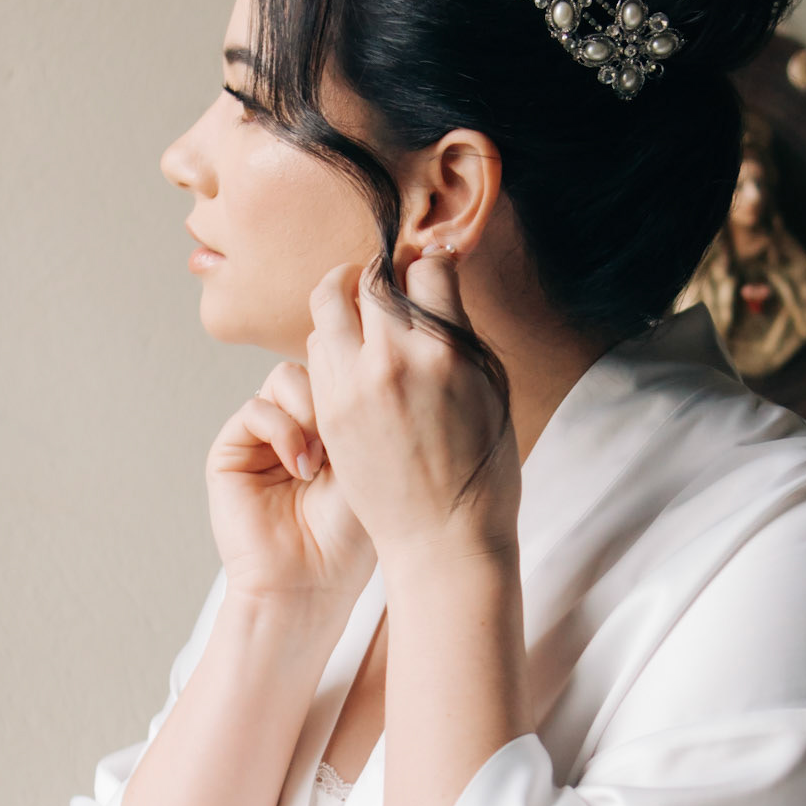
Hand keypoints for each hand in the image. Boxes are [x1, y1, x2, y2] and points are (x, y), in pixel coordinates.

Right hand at [205, 358, 376, 608]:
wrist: (313, 584)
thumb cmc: (353, 536)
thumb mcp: (374, 462)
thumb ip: (369, 408)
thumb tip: (370, 350)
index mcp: (334, 424)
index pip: (345, 366)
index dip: (361, 375)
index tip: (381, 406)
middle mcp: (298, 424)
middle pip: (317, 362)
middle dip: (338, 390)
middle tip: (354, 432)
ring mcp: (263, 437)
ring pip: (286, 378)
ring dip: (311, 411)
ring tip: (324, 459)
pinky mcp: (231, 451)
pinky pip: (255, 409)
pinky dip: (282, 430)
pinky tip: (302, 466)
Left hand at [304, 252, 521, 571]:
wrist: (443, 539)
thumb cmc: (482, 470)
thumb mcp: (490, 391)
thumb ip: (458, 337)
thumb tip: (438, 290)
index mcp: (444, 351)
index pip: (425, 269)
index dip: (428, 266)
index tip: (429, 273)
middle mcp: (392, 361)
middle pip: (365, 279)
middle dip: (375, 272)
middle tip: (383, 280)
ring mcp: (352, 387)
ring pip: (327, 308)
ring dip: (344, 301)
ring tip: (360, 313)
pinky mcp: (328, 413)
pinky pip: (315, 352)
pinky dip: (330, 343)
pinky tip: (350, 357)